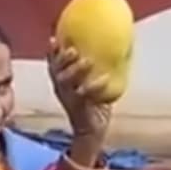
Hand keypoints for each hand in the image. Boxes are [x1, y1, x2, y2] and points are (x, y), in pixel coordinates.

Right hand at [47, 42, 113, 159]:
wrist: (92, 131)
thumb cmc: (94, 104)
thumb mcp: (93, 85)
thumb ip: (99, 69)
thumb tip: (119, 49)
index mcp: (62, 83)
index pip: (53, 65)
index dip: (52, 52)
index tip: (54, 38)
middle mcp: (62, 90)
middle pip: (56, 71)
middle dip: (61, 59)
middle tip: (72, 49)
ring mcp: (69, 99)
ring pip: (66, 82)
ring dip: (75, 70)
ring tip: (87, 61)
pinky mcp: (79, 108)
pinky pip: (85, 95)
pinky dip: (95, 86)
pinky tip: (105, 79)